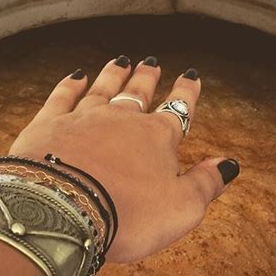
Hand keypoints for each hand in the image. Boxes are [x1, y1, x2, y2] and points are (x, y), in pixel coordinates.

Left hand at [10, 56, 239, 262]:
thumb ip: (205, 184)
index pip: (177, 110)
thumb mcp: (181, 209)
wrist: (62, 211)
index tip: (191, 77)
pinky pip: (62, 97)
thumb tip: (227, 164)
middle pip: (138, 93)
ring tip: (121, 61)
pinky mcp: (49, 125)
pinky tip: (77, 76)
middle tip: (152, 63)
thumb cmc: (125, 215)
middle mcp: (120, 120)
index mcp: (155, 138)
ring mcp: (82, 119)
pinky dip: (70, 85)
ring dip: (114, 74)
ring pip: (103, 88)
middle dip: (147, 78)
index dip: (187, 94)